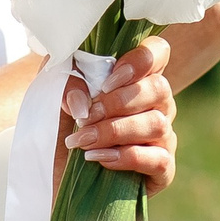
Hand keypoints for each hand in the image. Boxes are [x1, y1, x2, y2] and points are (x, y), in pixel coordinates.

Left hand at [57, 35, 174, 195]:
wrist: (56, 169)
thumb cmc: (64, 120)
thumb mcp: (55, 91)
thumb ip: (67, 83)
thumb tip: (83, 104)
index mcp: (137, 75)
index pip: (158, 51)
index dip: (139, 61)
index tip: (106, 82)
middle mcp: (158, 103)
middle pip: (159, 88)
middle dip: (116, 103)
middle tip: (86, 117)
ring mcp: (164, 135)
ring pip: (157, 124)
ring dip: (115, 131)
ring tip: (84, 141)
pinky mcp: (163, 169)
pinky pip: (160, 160)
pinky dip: (127, 157)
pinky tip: (101, 158)